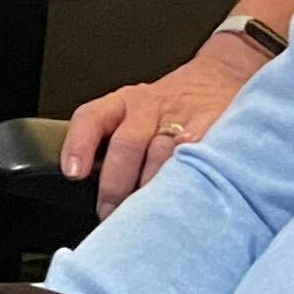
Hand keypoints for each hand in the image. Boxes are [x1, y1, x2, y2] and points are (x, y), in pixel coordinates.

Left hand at [59, 39, 266, 213]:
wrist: (221, 76)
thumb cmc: (169, 106)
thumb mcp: (135, 111)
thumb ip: (113, 145)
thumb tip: (95, 192)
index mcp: (123, 103)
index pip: (92, 117)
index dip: (79, 144)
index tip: (73, 173)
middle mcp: (149, 108)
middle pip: (126, 144)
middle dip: (116, 186)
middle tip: (112, 215)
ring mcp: (182, 117)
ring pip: (161, 156)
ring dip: (151, 191)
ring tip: (145, 217)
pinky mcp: (214, 127)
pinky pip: (198, 157)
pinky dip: (187, 179)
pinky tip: (182, 198)